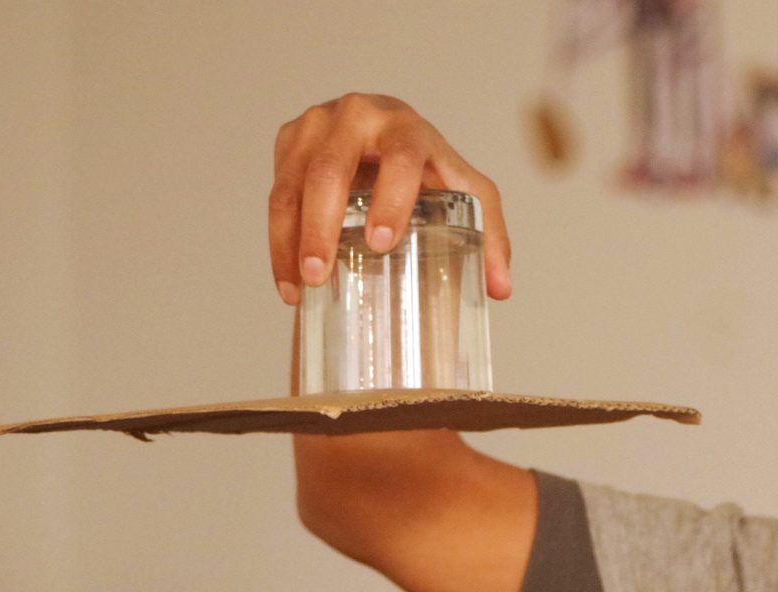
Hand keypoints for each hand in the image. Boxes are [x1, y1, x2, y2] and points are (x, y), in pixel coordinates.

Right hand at [270, 94, 511, 306]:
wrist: (388, 132)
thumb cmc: (429, 167)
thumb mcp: (468, 193)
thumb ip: (491, 236)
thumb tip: (500, 289)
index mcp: (406, 126)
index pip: (399, 157)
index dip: (391, 198)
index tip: (381, 242)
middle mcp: (357, 116)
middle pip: (330, 170)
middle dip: (321, 226)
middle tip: (321, 275)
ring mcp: (317, 124)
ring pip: (292, 183)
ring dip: (290, 239)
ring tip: (299, 288)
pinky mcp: (291, 139)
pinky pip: (276, 191)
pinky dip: (278, 238)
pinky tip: (289, 277)